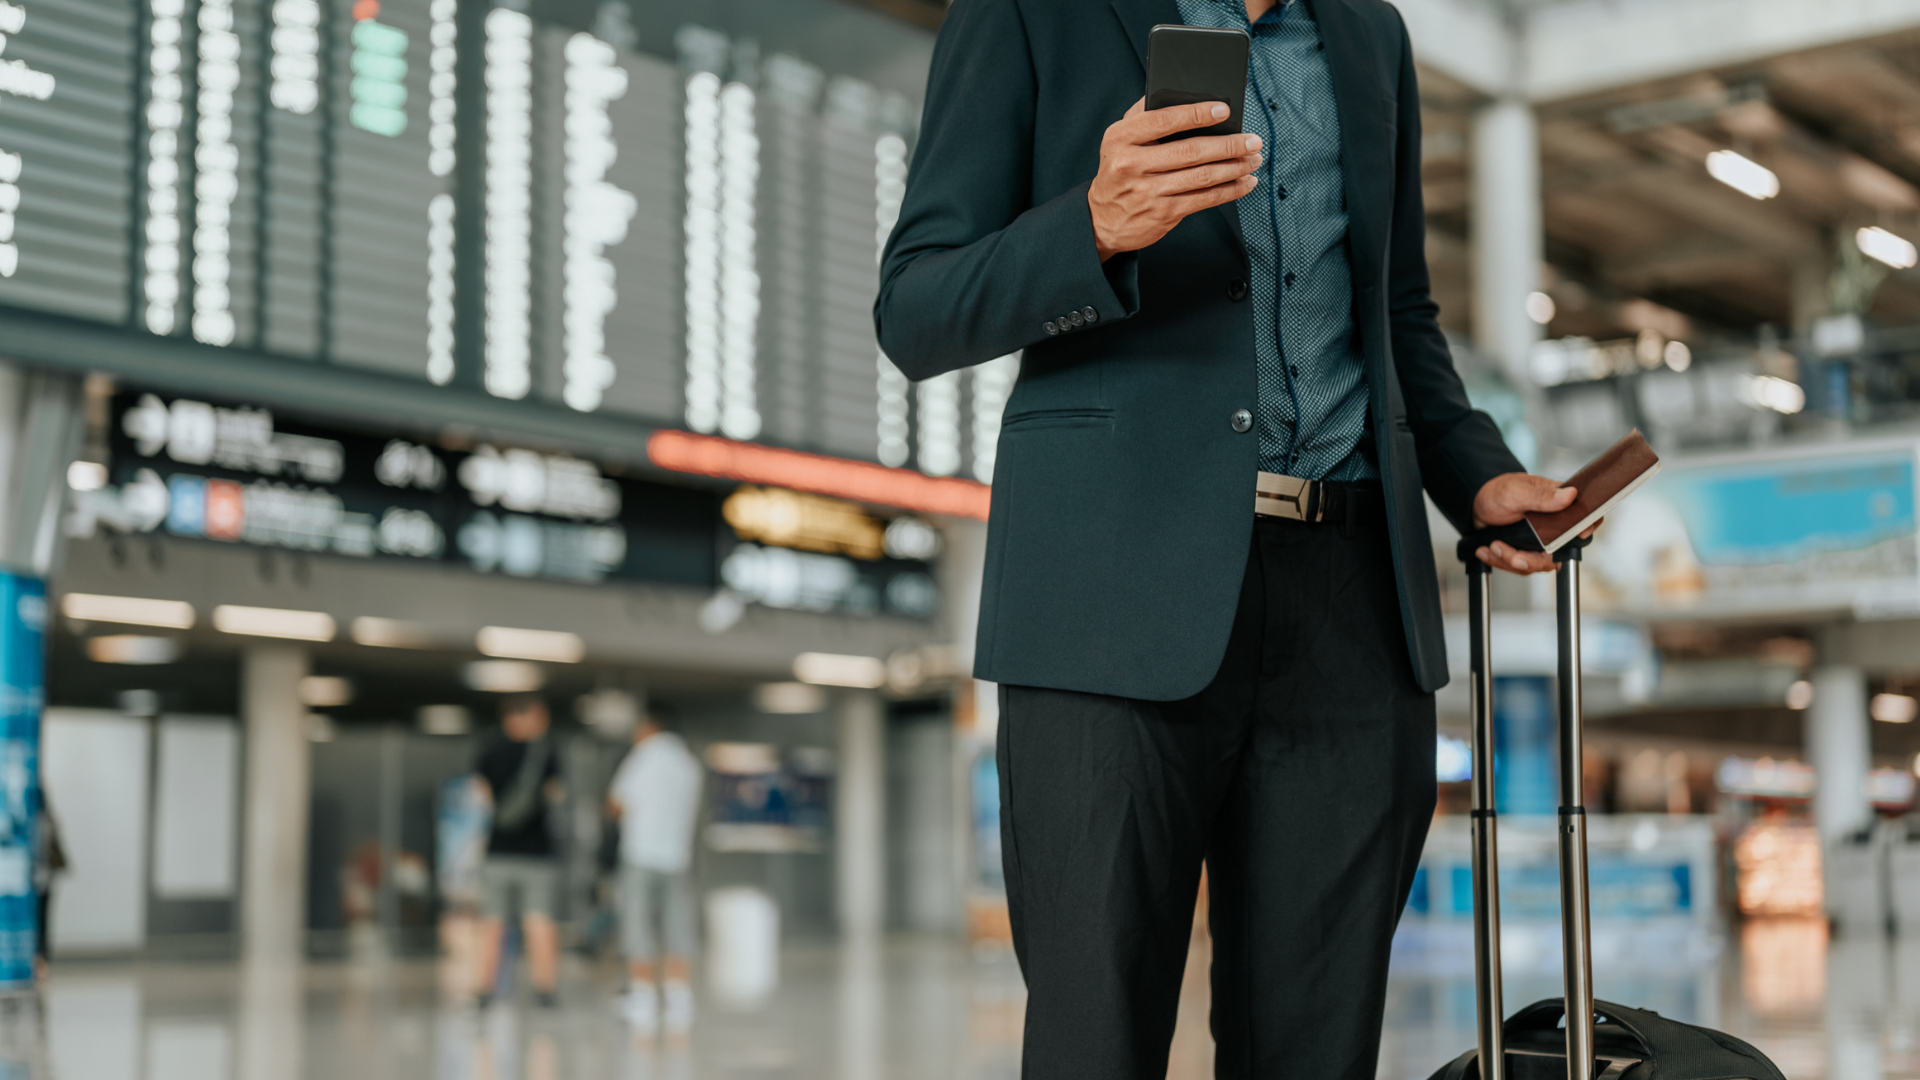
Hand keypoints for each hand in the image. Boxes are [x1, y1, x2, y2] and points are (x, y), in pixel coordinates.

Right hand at [1089, 99, 1262, 261]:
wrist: (1102, 220)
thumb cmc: (1119, 171)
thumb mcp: (1118, 138)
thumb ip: (1144, 114)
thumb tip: (1183, 93)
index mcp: (1121, 139)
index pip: (1163, 120)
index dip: (1196, 114)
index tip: (1223, 110)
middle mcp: (1132, 165)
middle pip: (1190, 151)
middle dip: (1228, 144)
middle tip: (1252, 140)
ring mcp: (1148, 192)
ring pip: (1202, 177)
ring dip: (1235, 167)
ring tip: (1253, 159)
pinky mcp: (1163, 214)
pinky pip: (1204, 200)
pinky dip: (1229, 191)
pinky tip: (1244, 182)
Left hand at [1470, 472, 1598, 574]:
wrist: (1476, 506)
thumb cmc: (1498, 493)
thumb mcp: (1516, 492)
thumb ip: (1542, 496)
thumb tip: (1571, 495)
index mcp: (1559, 504)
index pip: (1586, 518)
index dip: (1587, 529)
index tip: (1579, 536)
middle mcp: (1555, 525)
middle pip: (1560, 553)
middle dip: (1532, 559)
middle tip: (1511, 555)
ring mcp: (1543, 542)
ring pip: (1539, 564)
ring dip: (1511, 560)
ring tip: (1493, 546)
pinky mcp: (1529, 552)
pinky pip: (1522, 566)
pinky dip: (1502, 561)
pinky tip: (1487, 551)